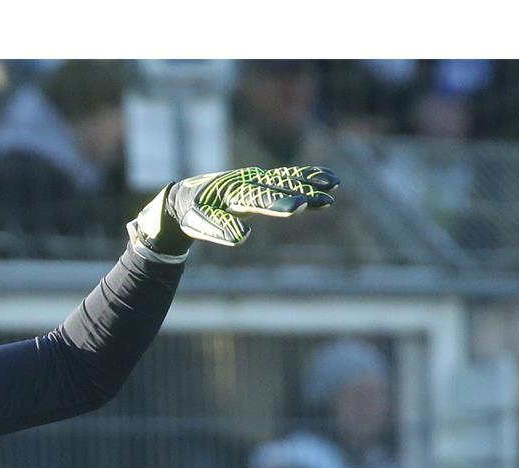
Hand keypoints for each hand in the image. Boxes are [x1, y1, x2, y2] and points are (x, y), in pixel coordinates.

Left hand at [136, 165, 340, 251]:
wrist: (185, 196)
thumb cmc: (192, 214)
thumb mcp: (199, 224)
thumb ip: (218, 229)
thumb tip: (243, 237)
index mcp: (229, 193)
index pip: (257, 198)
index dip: (276, 203)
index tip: (297, 207)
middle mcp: (245, 182)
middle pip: (277, 188)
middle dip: (298, 193)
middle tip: (322, 200)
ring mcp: (255, 179)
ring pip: (286, 181)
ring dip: (309, 185)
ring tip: (333, 189)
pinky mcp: (261, 181)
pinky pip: (287, 177)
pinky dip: (307, 177)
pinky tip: (329, 181)